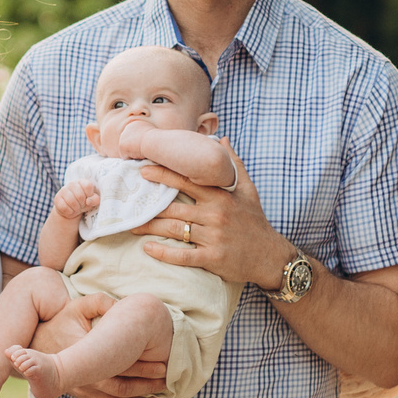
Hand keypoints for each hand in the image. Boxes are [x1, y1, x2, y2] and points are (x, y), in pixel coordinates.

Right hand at [30, 292, 169, 397]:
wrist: (39, 343)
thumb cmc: (61, 322)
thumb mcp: (77, 307)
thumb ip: (99, 302)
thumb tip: (119, 305)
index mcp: (84, 357)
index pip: (118, 369)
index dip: (143, 369)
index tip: (163, 365)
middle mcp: (82, 379)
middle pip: (120, 391)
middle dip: (147, 387)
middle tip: (167, 381)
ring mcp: (83, 391)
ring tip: (161, 396)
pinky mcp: (85, 397)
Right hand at [52, 181, 101, 222]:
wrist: (71, 210)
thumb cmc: (83, 203)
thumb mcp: (91, 201)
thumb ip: (95, 199)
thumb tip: (89, 201)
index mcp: (82, 182)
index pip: (88, 186)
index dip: (90, 195)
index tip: (88, 199)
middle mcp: (72, 184)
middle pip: (80, 196)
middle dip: (83, 204)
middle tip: (82, 205)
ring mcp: (63, 190)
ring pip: (72, 202)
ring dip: (76, 208)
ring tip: (76, 208)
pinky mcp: (57, 198)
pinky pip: (64, 207)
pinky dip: (69, 212)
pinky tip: (70, 210)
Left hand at [136, 148, 287, 291]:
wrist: (270, 256)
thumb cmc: (255, 220)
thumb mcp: (249, 190)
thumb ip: (234, 164)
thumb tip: (223, 140)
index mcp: (221, 196)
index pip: (188, 181)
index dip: (164, 174)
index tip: (143, 169)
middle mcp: (216, 214)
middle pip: (175, 207)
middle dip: (149, 204)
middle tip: (127, 201)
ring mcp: (214, 237)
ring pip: (175, 230)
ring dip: (150, 228)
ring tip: (131, 225)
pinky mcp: (213, 258)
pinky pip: (183, 255)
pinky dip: (164, 252)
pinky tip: (147, 249)